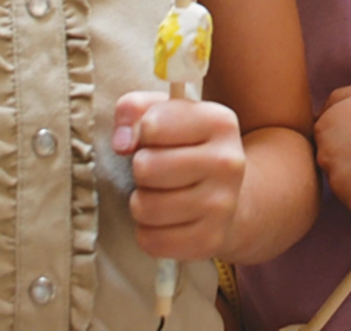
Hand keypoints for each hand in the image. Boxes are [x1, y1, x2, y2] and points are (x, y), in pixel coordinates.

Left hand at [114, 90, 247, 259]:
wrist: (228, 196)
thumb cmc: (186, 149)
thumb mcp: (164, 114)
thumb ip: (133, 109)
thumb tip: (122, 143)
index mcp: (219, 121)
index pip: (152, 125)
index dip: (143, 133)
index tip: (156, 139)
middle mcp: (228, 161)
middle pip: (145, 167)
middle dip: (141, 170)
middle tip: (158, 171)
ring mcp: (223, 204)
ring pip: (145, 207)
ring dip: (142, 202)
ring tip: (161, 194)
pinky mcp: (211, 240)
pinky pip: (151, 240)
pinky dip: (148, 233)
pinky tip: (165, 221)